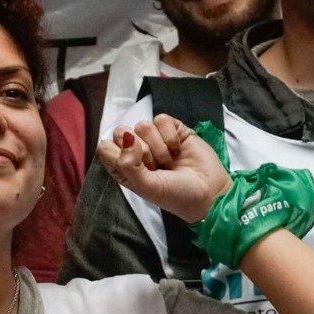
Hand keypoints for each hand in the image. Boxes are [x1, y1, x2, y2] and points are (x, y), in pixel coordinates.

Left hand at [95, 114, 230, 223]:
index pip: (105, 148)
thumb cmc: (175, 195)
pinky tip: (178, 150)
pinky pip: (161, 119)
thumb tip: (126, 136)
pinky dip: (170, 137)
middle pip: (121, 132)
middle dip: (140, 150)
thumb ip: (127, 165)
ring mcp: (154, 139)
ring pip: (143, 125)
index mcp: (123, 167)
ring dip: (158, 147)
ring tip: (169, 162)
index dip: (119, 154)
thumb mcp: (145, 187)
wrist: (208, 193)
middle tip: (155, 167)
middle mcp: (136, 151)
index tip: (137, 168)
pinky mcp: (173, 129)